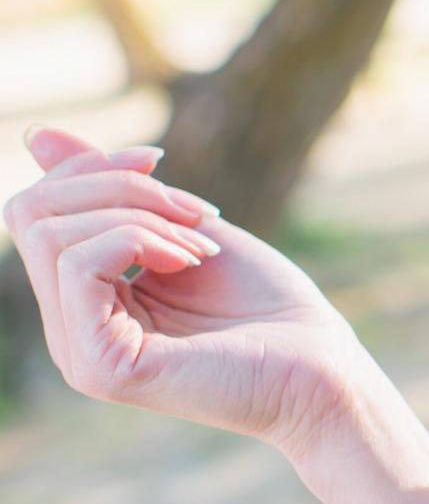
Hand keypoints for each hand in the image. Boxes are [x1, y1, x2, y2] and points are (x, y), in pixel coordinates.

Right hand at [3, 124, 380, 461]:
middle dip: (115, 185)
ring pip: (50, 233)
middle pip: (32, 214)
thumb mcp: (181, 225)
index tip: (161, 162)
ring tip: (202, 245)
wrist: (321, 370)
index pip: (36, 212)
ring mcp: (79, 354)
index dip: (94, 167)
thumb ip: (112, 189)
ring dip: (138, 213)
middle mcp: (68, 333)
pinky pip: (80, 264)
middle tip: (193, 210)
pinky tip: (191, 261)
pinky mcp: (102, 367)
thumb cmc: (268, 306)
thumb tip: (34, 134)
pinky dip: (138, 238)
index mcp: (82, 304)